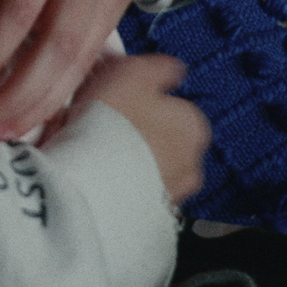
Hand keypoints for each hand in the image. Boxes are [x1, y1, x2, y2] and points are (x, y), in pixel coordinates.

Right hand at [79, 55, 208, 202]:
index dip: (143, 100)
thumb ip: (160, 68)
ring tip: (97, 153)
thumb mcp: (134, 72)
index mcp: (195, 125)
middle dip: (141, 134)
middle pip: (166, 140)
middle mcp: (193, 162)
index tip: (120, 99)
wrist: (91, 183)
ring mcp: (173, 193)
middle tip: (107, 125)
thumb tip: (173, 70)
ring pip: (152, 169)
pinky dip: (124, 187)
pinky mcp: (151, 218)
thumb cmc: (113, 123)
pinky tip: (100, 177)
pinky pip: (138, 195)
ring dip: (132, 161)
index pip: (174, 107)